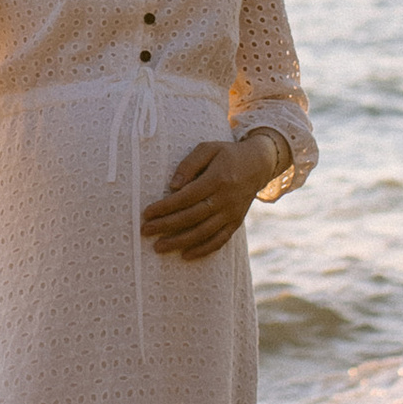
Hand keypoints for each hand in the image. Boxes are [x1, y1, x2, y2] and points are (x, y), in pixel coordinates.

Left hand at [138, 135, 267, 261]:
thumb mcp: (208, 148)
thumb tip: (173, 186)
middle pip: (192, 217)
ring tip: (159, 247)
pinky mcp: (236, 222)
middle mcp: (225, 199)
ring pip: (204, 232)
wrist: (258, 164)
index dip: (165, 207)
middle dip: (166, 226)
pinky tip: (186, 255)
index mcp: (217, 179)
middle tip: (145, 231)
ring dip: (180, 242)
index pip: (186, 197)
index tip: (146, 213)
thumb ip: (189, 164)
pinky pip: (220, 240)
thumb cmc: (227, 154)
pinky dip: (203, 250)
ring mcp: (232, 213)